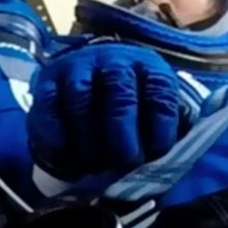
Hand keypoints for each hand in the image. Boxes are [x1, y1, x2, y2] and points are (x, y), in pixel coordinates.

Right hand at [28, 42, 186, 181]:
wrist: (90, 78)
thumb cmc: (132, 106)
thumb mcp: (156, 111)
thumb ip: (170, 130)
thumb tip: (179, 160)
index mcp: (149, 67)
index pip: (160, 92)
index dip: (161, 127)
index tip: (156, 154)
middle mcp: (114, 60)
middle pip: (120, 95)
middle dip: (123, 136)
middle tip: (124, 164)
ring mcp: (78, 67)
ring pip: (81, 101)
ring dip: (88, 140)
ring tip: (95, 166)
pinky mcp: (48, 80)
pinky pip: (49, 108)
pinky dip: (57, 138)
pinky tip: (67, 158)